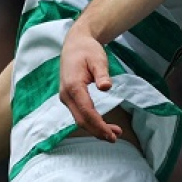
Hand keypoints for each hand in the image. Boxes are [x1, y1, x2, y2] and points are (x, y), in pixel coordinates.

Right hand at [58, 22, 120, 141]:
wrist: (75, 44)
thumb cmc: (87, 50)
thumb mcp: (98, 58)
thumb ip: (102, 73)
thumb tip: (106, 87)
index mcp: (73, 86)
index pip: (87, 112)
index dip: (99, 125)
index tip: (112, 134)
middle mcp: (66, 95)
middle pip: (81, 120)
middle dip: (98, 131)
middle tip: (115, 137)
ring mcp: (66, 97)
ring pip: (79, 119)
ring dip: (95, 128)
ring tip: (114, 133)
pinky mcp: (69, 98)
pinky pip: (79, 114)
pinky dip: (91, 122)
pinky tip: (103, 125)